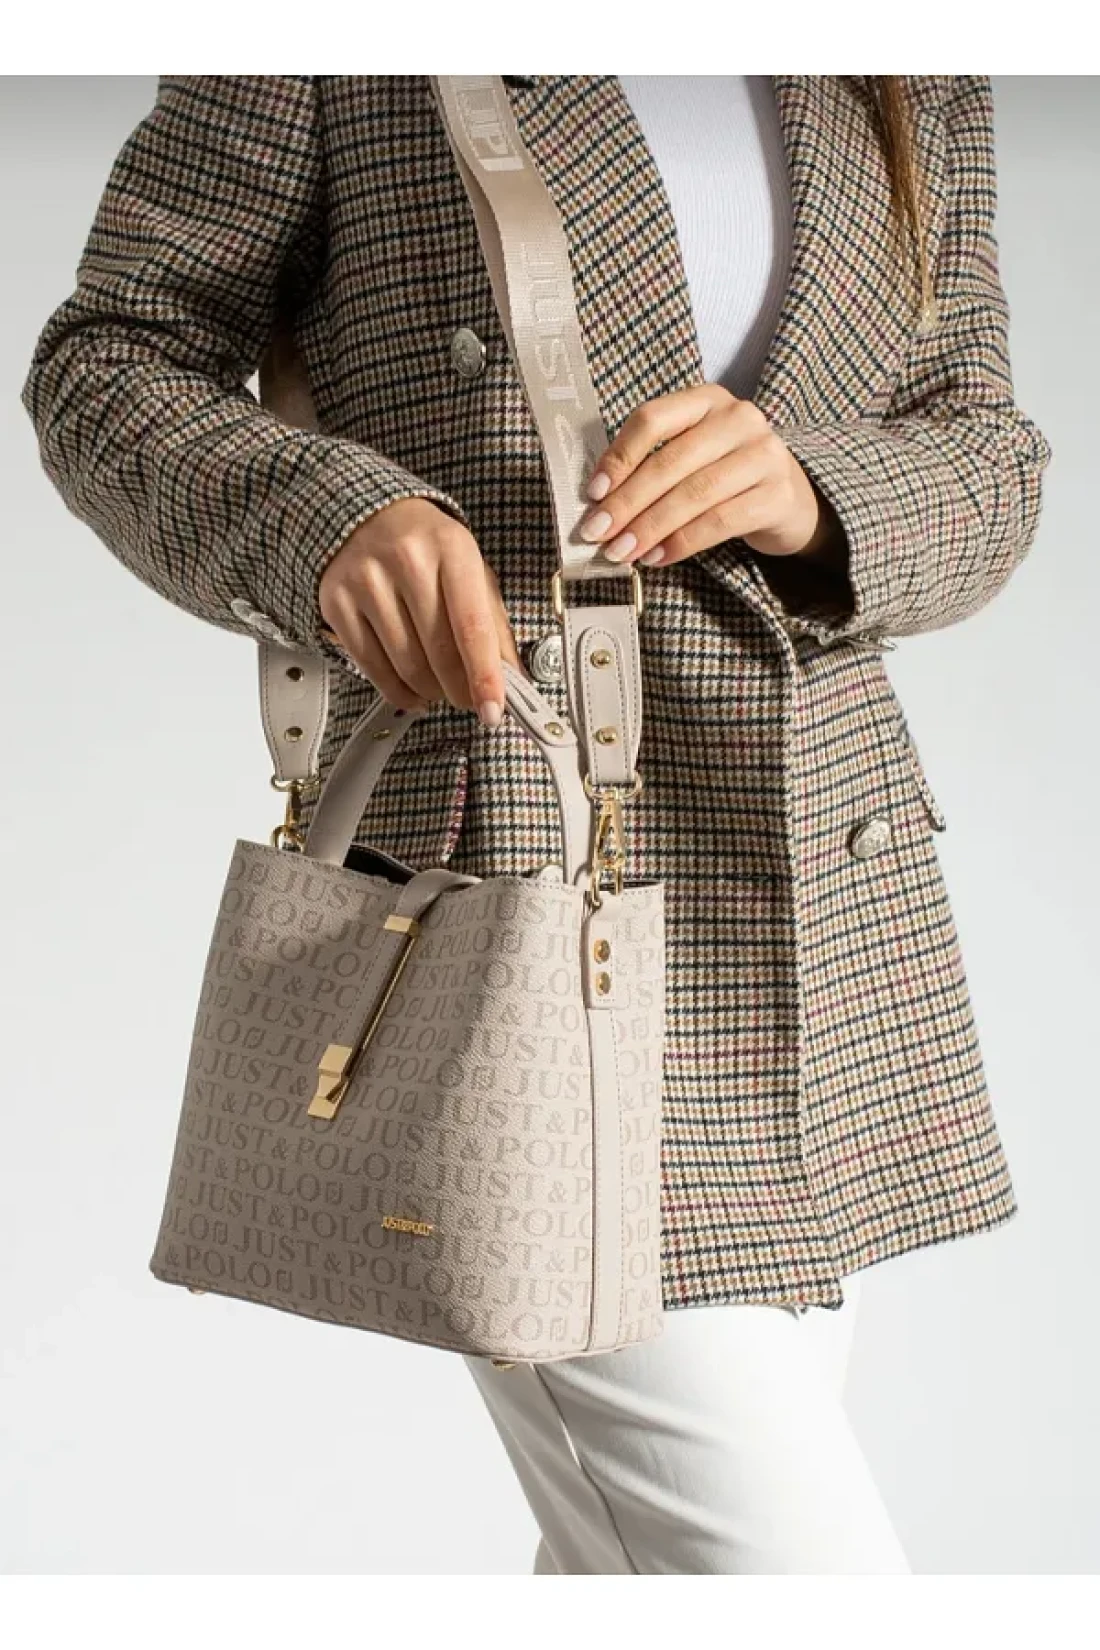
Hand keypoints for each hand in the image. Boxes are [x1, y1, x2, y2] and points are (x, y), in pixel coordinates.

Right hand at [318, 498, 522, 726]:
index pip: (471, 625)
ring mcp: (365, 581)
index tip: (494, 710)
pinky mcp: (336, 603)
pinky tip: (414, 690)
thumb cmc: (428, 548)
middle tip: (470, 701)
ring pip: (407, 666)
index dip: (484, 675)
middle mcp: (406, 559)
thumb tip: (510, 677)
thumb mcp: (471, 570)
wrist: (366, 516)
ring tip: (441, 688)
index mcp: (451, 548)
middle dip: (460, 690)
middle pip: (438, 653)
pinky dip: (399, 692)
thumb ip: (494, 624)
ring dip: (431, 691)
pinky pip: (373, 669)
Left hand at [576, 383, 846, 571]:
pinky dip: (682, 543)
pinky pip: (720, 521)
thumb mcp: (691, 456)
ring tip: (622, 552)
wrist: (789, 498)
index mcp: (707, 400)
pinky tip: (657, 558)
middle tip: (597, 534)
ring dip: (650, 528)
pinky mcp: (777, 495)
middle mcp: (738, 418)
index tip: (593, 494)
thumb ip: (651, 466)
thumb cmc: (726, 476)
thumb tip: (599, 504)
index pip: (653, 419)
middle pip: (670, 461)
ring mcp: (763, 454)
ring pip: (694, 493)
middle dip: (627, 503)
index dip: (619, 457)